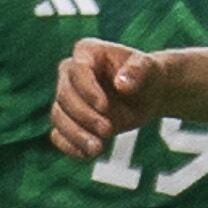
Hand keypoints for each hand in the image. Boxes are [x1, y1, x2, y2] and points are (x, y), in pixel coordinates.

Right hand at [50, 38, 162, 156]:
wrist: (148, 95)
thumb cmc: (147, 75)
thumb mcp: (149, 69)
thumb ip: (138, 71)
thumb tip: (122, 83)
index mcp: (87, 52)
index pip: (77, 71)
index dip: (87, 90)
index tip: (104, 107)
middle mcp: (70, 73)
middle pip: (64, 96)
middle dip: (84, 116)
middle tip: (109, 131)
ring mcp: (67, 97)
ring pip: (58, 117)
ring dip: (75, 135)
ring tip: (97, 149)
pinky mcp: (68, 120)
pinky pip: (58, 135)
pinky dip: (70, 146)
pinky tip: (88, 155)